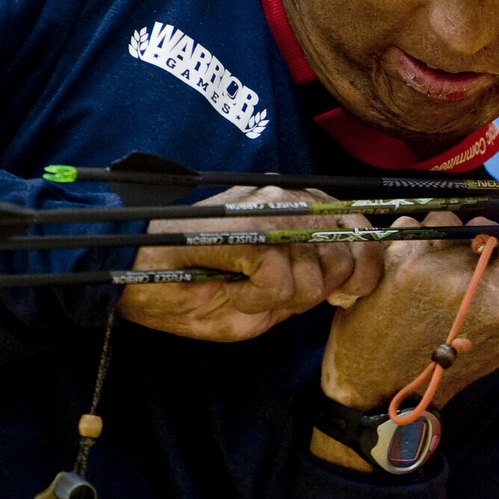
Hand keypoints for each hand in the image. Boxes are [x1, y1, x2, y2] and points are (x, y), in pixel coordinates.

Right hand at [114, 186, 381, 342]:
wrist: (134, 274)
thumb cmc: (198, 284)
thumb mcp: (270, 293)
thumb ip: (312, 284)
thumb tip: (349, 286)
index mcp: (299, 206)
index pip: (362, 231)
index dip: (364, 271)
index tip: (342, 295)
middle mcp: (289, 197)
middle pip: (347, 256)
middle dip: (320, 292)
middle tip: (276, 296)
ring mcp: (268, 208)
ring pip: (316, 273)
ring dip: (282, 299)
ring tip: (244, 289)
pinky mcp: (247, 227)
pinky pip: (280, 281)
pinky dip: (257, 300)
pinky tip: (231, 289)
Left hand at [320, 212, 498, 410]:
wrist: (387, 389)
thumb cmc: (453, 362)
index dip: (498, 269)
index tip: (480, 292)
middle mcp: (488, 283)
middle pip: (488, 234)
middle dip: (472, 251)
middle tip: (451, 287)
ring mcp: (444, 265)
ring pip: (452, 221)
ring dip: (442, 240)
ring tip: (428, 275)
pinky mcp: (404, 255)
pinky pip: (415, 223)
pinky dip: (410, 242)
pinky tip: (406, 271)